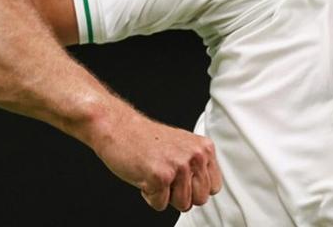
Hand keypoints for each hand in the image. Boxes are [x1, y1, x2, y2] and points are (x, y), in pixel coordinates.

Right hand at [92, 112, 222, 212]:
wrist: (119, 127)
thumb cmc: (147, 139)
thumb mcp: (183, 146)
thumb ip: (198, 165)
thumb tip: (207, 189)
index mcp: (204, 148)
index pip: (213, 187)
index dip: (194, 188)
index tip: (181, 178)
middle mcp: (195, 156)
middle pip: (200, 199)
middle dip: (181, 194)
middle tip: (166, 176)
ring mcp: (179, 166)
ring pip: (182, 205)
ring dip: (165, 196)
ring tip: (155, 174)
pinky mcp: (160, 176)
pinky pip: (160, 205)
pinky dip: (149, 196)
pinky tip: (144, 175)